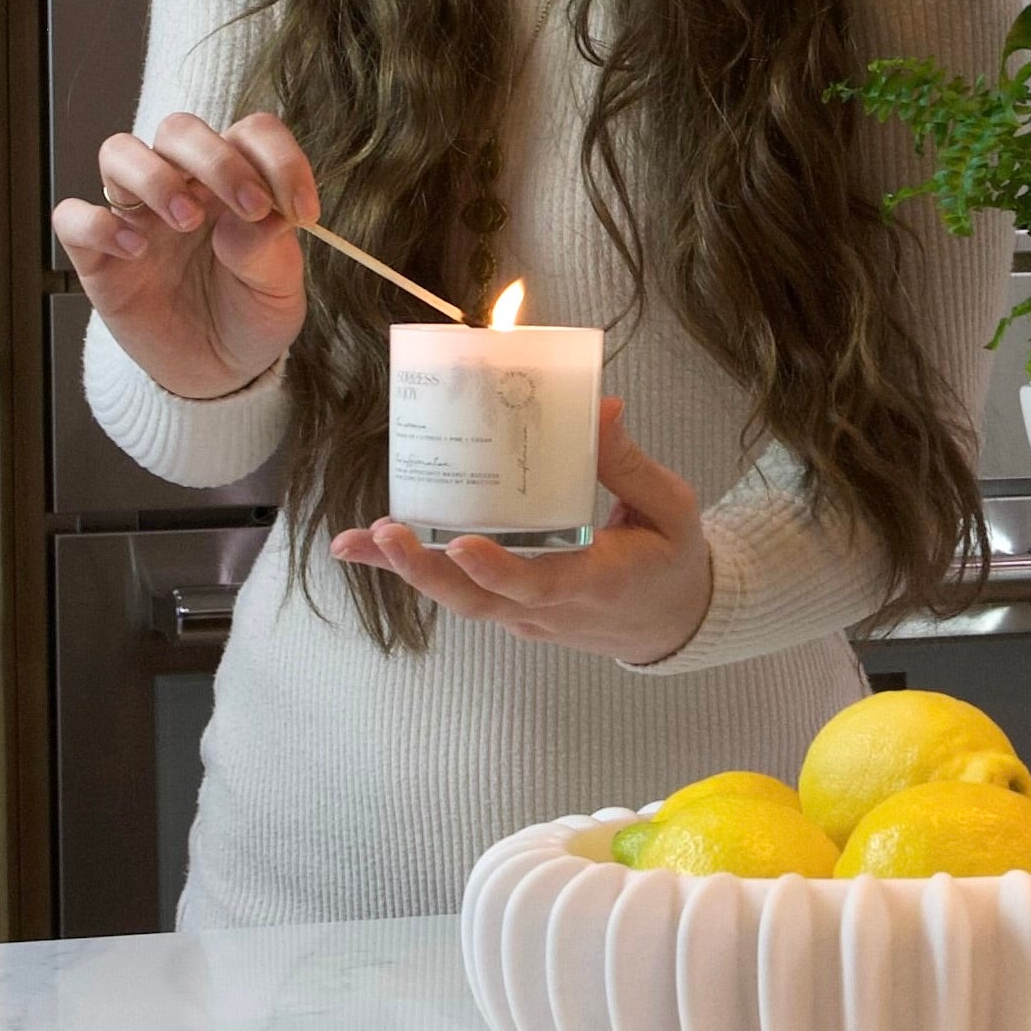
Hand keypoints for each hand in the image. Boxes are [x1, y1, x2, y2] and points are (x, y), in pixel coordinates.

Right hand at [52, 111, 316, 399]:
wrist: (217, 371)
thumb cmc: (250, 316)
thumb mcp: (278, 291)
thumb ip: (271, 251)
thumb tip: (263, 214)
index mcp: (236, 182)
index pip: (252, 134)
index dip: (279, 158)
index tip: (302, 209)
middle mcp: (183, 186)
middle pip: (180, 130)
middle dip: (216, 159)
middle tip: (249, 206)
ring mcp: (136, 215)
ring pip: (119, 152)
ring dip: (155, 177)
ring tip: (187, 221)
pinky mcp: (98, 254)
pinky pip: (72, 216)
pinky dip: (98, 223)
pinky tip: (134, 250)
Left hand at [332, 398, 713, 664]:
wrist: (672, 623)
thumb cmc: (671, 559)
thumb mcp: (671, 508)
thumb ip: (629, 463)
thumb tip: (600, 406)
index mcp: (597, 582)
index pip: (538, 584)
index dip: (497, 569)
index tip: (463, 544)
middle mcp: (551, 608)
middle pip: (478, 602)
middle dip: (426, 571)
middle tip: (385, 534)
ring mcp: (526, 616)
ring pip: (461, 600)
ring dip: (409, 572)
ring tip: (359, 540)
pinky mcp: (512, 610)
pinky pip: (464, 593)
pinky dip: (419, 572)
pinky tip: (376, 545)